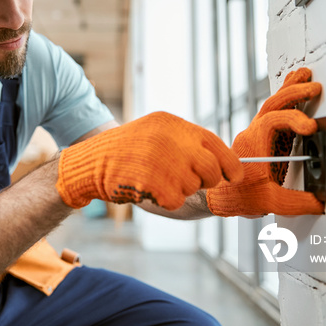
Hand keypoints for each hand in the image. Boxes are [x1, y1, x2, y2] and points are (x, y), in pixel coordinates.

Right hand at [56, 111, 242, 210]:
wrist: (92, 162)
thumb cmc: (127, 151)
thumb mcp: (156, 133)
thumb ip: (187, 143)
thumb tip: (221, 164)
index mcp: (174, 125)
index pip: (216, 145)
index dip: (230, 165)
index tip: (233, 176)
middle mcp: (172, 140)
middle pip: (211, 169)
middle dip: (207, 180)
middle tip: (190, 181)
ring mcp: (164, 162)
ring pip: (193, 187)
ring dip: (180, 189)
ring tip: (156, 178)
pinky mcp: (155, 184)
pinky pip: (176, 200)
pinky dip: (166, 200)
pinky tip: (148, 188)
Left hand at [206, 68, 324, 215]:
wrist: (221, 195)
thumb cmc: (239, 196)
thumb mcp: (269, 202)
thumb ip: (296, 202)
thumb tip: (321, 201)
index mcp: (253, 145)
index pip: (272, 122)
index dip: (292, 119)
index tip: (310, 127)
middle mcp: (253, 134)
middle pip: (271, 105)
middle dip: (293, 93)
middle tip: (314, 86)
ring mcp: (257, 133)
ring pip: (271, 105)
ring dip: (288, 90)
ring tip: (304, 74)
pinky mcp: (264, 137)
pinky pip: (273, 113)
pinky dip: (285, 100)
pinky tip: (296, 91)